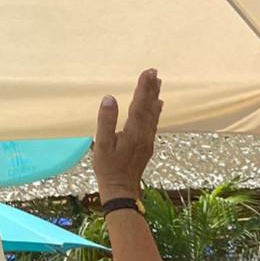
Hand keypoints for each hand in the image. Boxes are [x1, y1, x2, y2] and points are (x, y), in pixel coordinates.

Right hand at [93, 69, 162, 202]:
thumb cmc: (108, 167)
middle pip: (150, 107)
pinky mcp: (147, 144)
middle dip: (152, 89)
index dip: (144, 87)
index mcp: (134, 132)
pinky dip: (156, 111)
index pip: (140, 104)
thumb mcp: (101, 144)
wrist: (122, 188)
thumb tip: (110, 98)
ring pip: (154, 114)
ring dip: (155, 97)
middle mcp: (145, 134)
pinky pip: (154, 123)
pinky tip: (158, 104)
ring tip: (158, 83)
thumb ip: (106, 121)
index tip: (148, 72)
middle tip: (155, 72)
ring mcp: (148, 140)